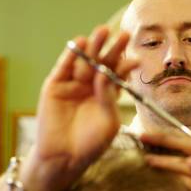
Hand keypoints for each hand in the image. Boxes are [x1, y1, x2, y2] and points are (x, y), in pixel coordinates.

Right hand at [22, 25, 138, 190]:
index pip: (117, 75)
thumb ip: (108, 97)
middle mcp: (90, 86)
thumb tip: (106, 72)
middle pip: (102, 62)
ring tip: (103, 32)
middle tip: (124, 35)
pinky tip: (80, 41)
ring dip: (93, 46)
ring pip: (84, 61)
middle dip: (112, 49)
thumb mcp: (108, 121)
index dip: (126, 65)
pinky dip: (71, 53)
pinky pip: (64, 66)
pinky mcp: (54, 86)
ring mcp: (72, 85)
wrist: (65, 158)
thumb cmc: (91, 144)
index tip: (136, 59)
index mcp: (106, 95)